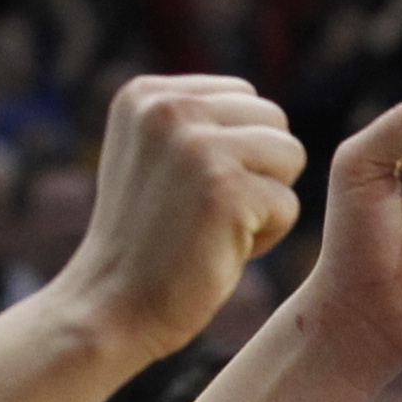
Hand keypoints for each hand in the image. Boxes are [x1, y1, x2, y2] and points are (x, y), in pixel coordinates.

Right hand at [58, 75, 304, 356]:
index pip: (246, 98)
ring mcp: (196, 147)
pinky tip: (218, 251)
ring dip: (266, 202)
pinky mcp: (224, 190)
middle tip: (207, 213)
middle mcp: (168, 108)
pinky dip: (265, 238)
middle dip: (259, 171)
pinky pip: (289, 205)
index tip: (190, 189)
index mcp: (147, 94)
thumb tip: (260, 105)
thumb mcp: (155, 156)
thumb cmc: (146, 239)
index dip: (238, 151)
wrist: (110, 307)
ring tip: (215, 227)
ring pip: (290, 157)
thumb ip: (196, 120)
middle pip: (275, 121)